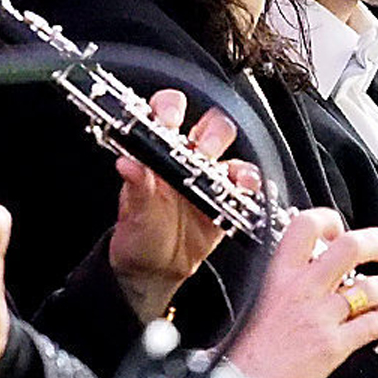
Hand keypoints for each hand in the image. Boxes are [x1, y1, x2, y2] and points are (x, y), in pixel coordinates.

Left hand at [110, 91, 250, 321]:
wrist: (157, 270)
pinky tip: (245, 189)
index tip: (169, 119)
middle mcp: (186, 157)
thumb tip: (127, 164)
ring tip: (224, 176)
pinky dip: (251, 182)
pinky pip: (247, 181)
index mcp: (157, 151)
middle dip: (211, 133)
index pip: (167, 111)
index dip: (171, 107)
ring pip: (232, 149)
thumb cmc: (141, 235)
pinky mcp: (229, 198)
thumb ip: (136, 188)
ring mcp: (209, 176)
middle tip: (204, 152)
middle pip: (210, 124)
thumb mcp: (134, 214)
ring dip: (232, 157)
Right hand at [225, 210, 377, 377]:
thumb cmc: (249, 347)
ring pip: (370, 287)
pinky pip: (373, 324)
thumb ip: (289, 280)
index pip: (307, 225)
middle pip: (351, 247)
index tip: (341, 230)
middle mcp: (302, 289)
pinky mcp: (333, 344)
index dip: (330, 220)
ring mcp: (320, 316)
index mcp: (280, 274)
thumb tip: (315, 267)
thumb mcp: (262, 297)